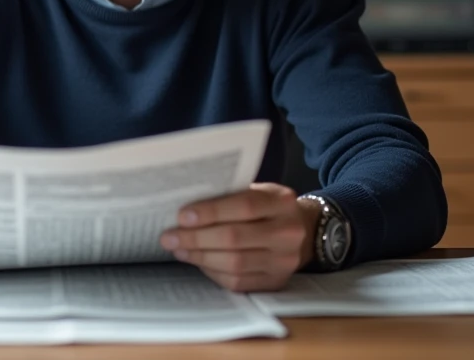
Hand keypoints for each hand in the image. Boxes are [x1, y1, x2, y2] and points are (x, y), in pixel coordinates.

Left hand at [160, 182, 318, 291]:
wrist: (304, 231)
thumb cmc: (269, 207)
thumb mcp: (259, 191)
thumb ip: (230, 196)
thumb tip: (186, 209)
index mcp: (282, 202)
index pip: (244, 206)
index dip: (211, 211)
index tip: (182, 216)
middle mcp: (288, 232)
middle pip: (235, 238)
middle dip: (196, 238)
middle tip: (169, 236)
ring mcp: (284, 261)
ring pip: (234, 263)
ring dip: (200, 257)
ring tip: (179, 249)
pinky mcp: (276, 282)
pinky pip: (238, 282)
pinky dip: (213, 272)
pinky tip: (198, 262)